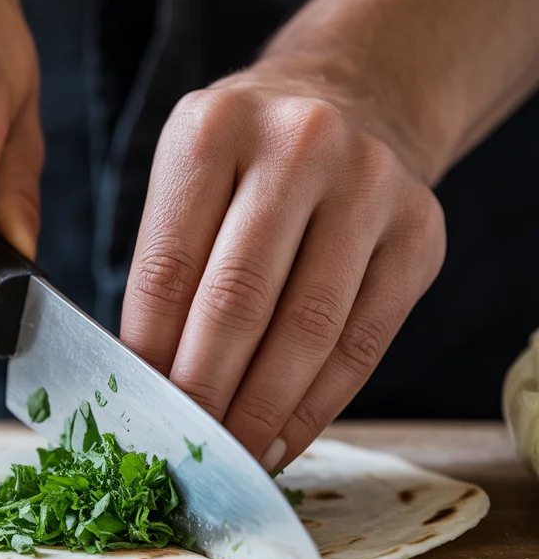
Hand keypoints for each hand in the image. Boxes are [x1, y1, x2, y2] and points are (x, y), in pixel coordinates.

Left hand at [121, 64, 445, 467]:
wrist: (353, 102)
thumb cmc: (248, 161)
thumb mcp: (190, 178)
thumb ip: (168, 266)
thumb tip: (147, 382)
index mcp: (214, 128)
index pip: (168, 268)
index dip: (150, 355)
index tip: (138, 412)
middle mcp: (299, 145)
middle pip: (238, 300)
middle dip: (205, 391)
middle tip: (184, 450)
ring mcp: (369, 185)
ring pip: (308, 330)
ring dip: (263, 410)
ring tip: (233, 456)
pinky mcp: (420, 231)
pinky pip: (363, 342)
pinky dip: (318, 405)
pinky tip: (285, 437)